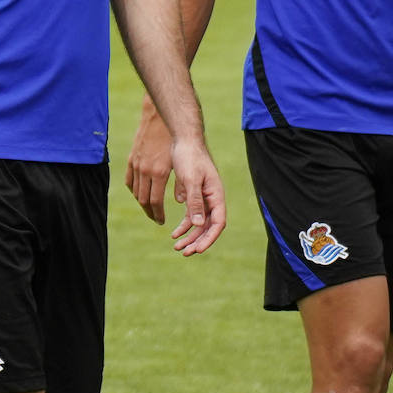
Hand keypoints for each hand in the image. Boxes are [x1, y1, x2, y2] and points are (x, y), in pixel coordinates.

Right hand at [125, 100, 174, 222]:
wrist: (159, 119)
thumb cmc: (175, 139)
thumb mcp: (182, 162)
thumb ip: (182, 183)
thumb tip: (182, 202)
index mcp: (158, 172)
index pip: (155, 202)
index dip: (158, 214)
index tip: (162, 221)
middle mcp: (145, 170)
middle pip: (143, 200)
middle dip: (150, 212)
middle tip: (156, 218)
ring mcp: (136, 165)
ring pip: (135, 192)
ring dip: (142, 203)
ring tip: (149, 208)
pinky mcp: (131, 159)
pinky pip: (129, 180)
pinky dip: (134, 190)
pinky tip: (139, 193)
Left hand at [169, 137, 226, 254]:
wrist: (183, 140)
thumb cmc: (189, 157)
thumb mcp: (190, 180)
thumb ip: (195, 202)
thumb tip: (198, 225)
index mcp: (216, 195)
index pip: (218, 223)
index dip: (209, 238)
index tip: (196, 250)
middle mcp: (213, 199)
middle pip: (208, 227)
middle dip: (197, 241)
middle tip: (183, 252)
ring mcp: (204, 198)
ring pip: (199, 223)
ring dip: (189, 236)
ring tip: (176, 246)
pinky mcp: (195, 195)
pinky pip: (192, 215)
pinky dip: (184, 225)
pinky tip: (174, 233)